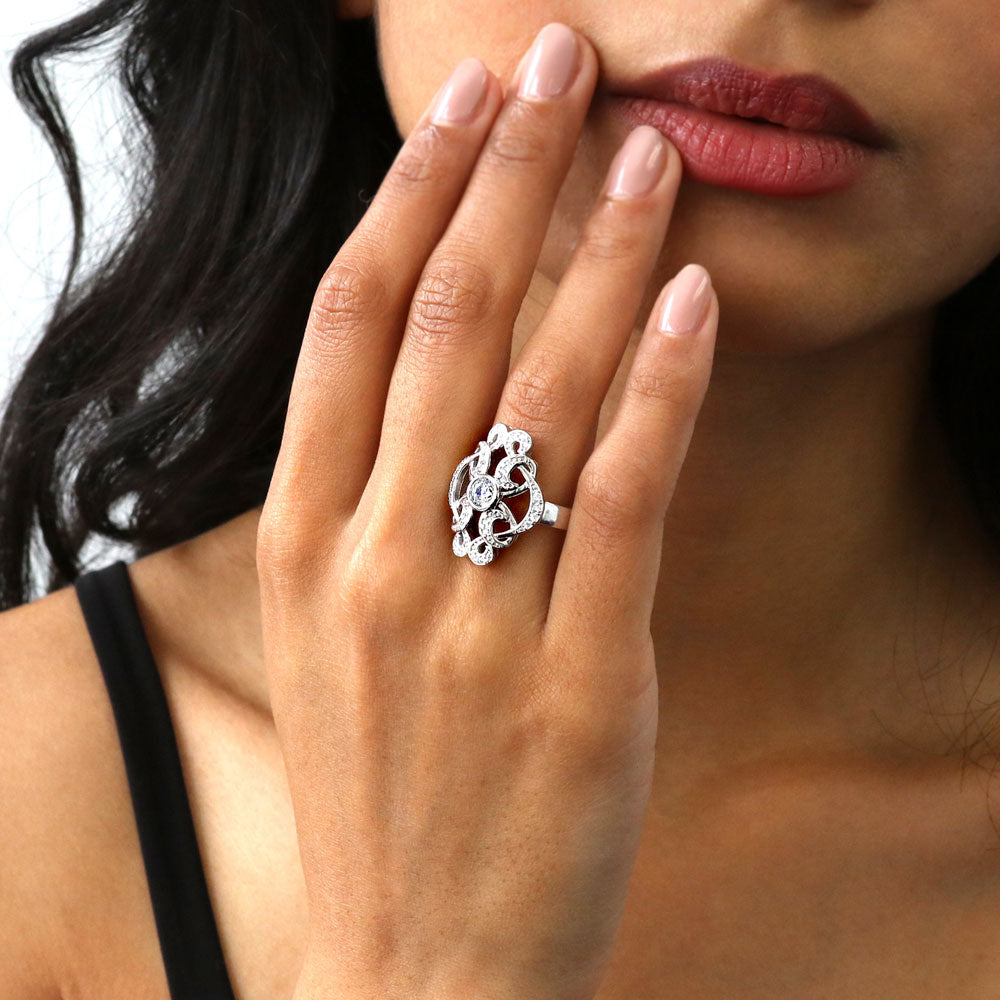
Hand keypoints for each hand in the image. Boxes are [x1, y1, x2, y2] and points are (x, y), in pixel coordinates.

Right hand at [256, 20, 717, 999]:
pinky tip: (692, 302)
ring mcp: (473, 624)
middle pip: (444, 323)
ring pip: (538, 394)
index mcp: (303, 544)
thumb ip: (371, 507)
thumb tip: (441, 377)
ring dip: (598, 256)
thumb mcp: (334, 638)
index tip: (463, 108)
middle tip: (555, 67)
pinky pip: (619, 504)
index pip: (352, 324)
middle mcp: (376, 562)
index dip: (409, 197)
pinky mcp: (576, 684)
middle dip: (504, 177)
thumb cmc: (380, 794)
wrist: (411, 974)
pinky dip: (658, 393)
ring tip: (645, 154)